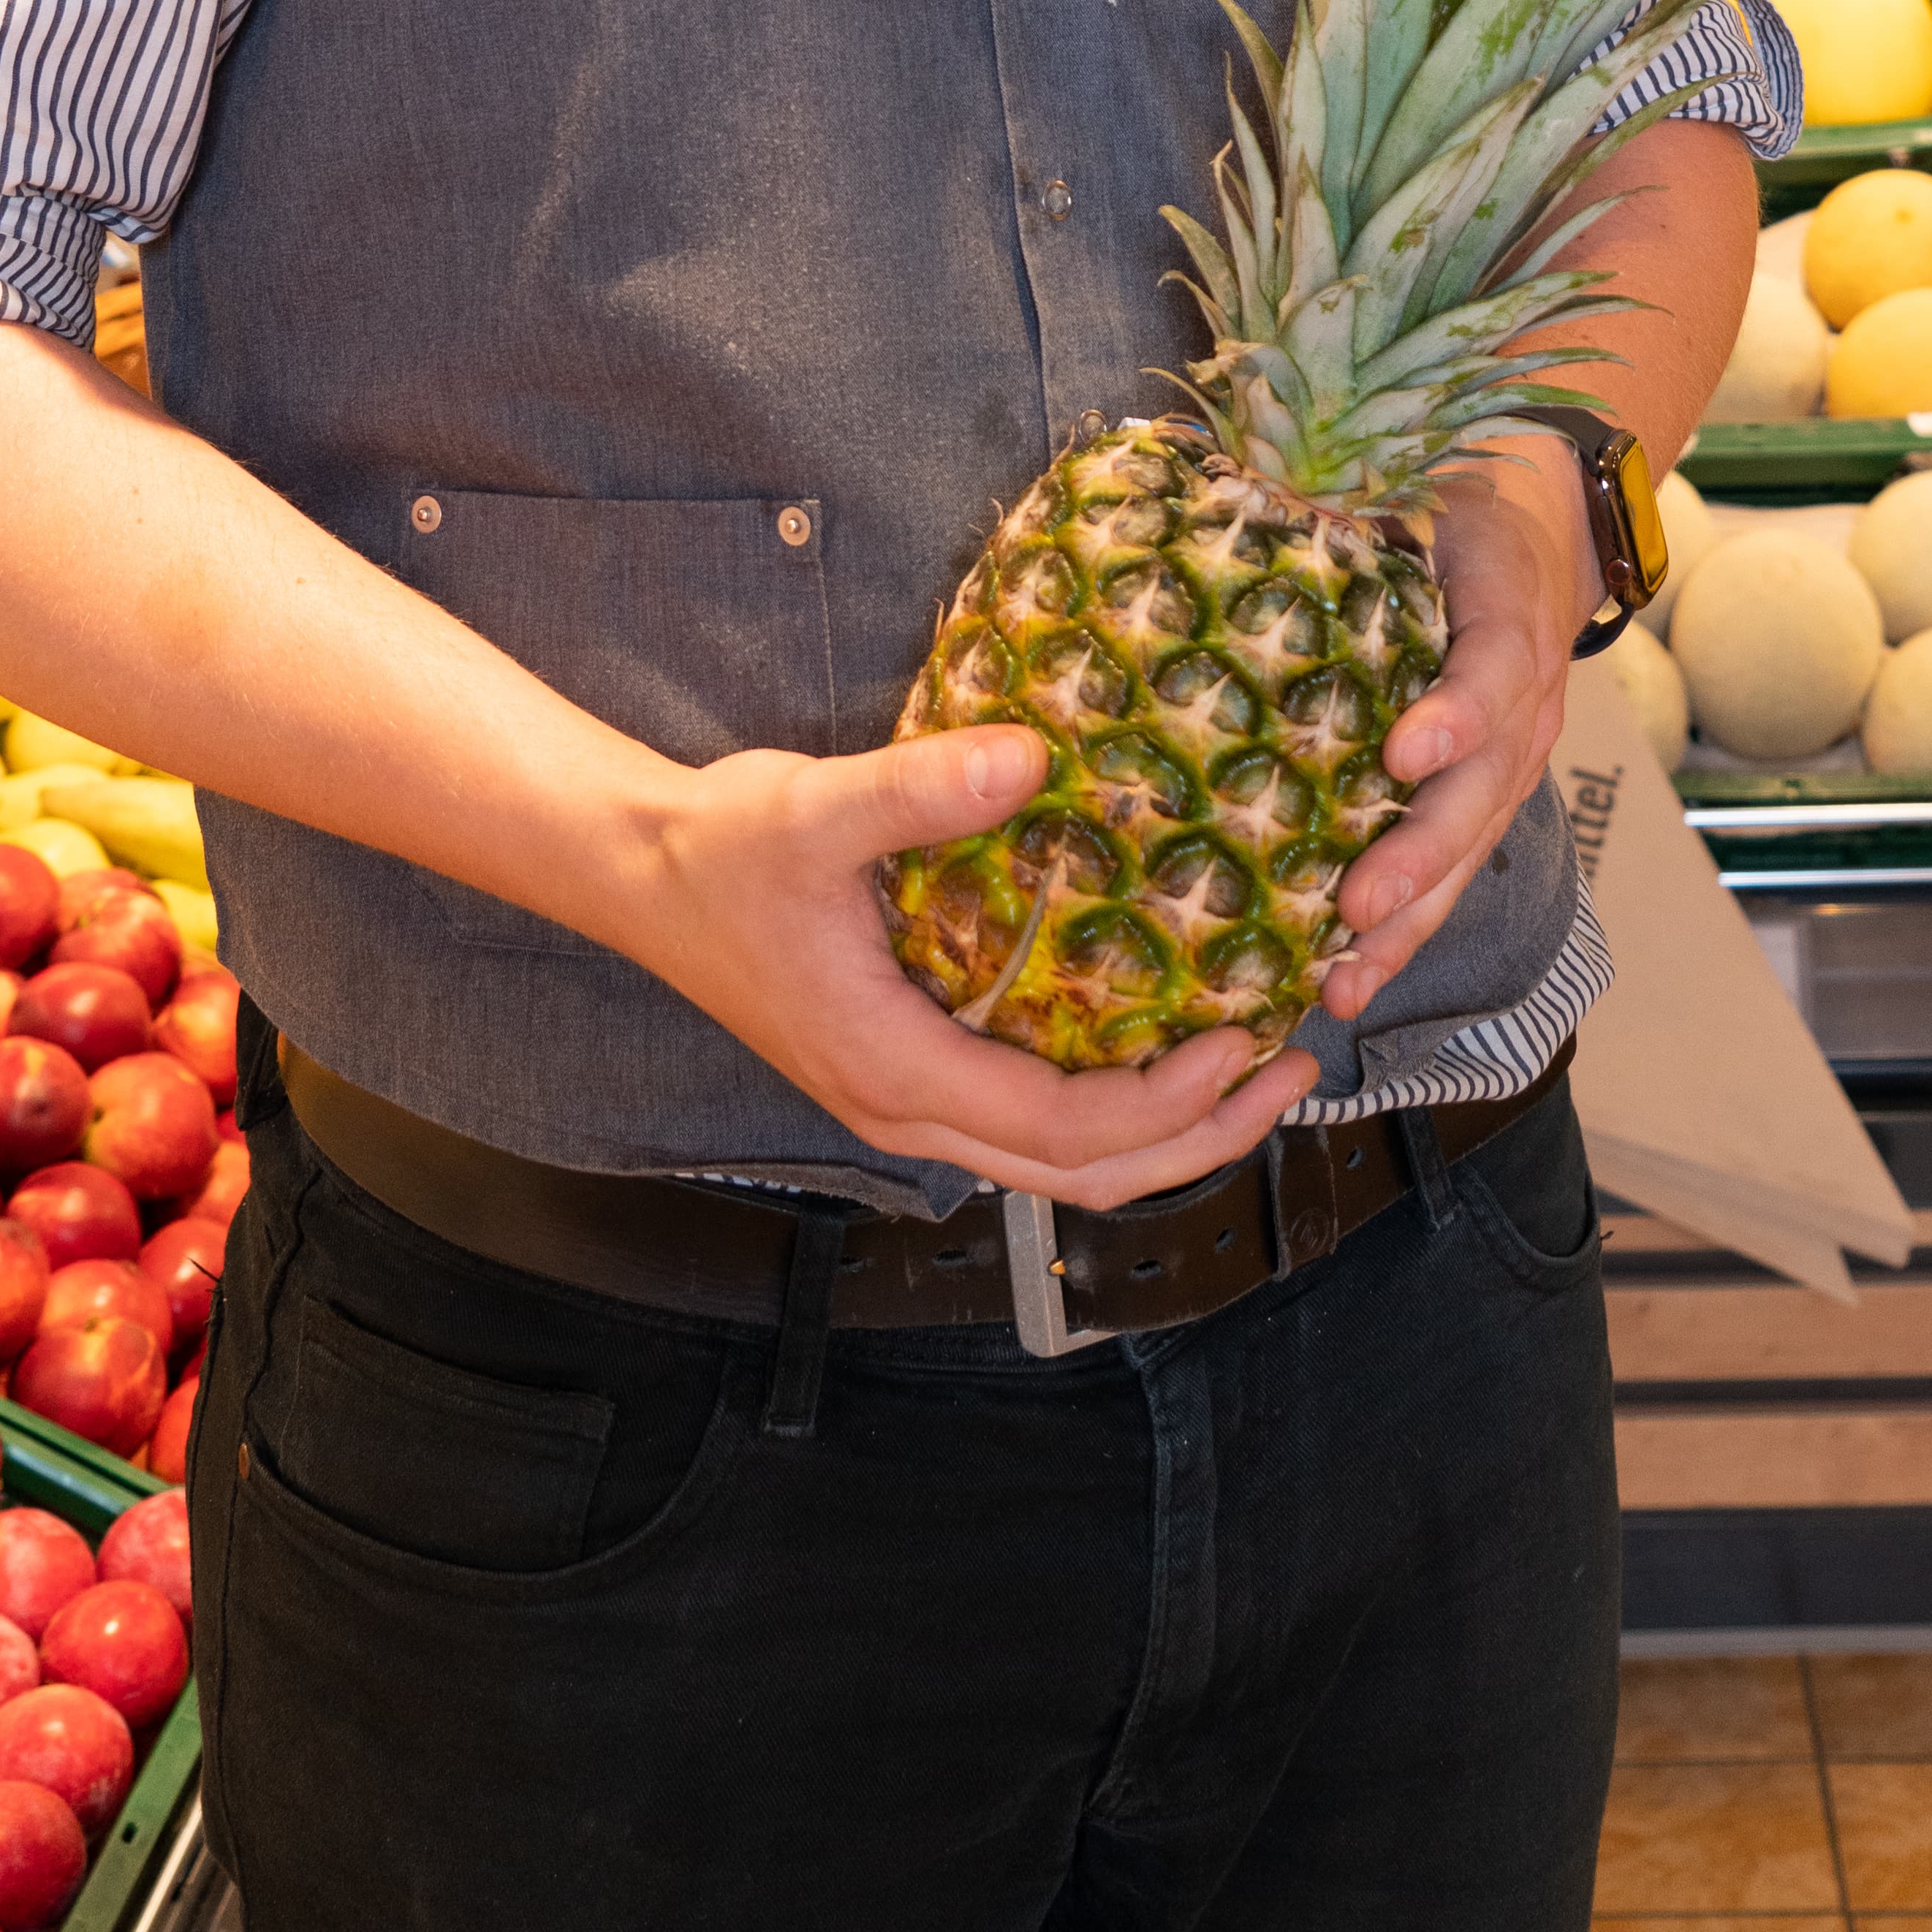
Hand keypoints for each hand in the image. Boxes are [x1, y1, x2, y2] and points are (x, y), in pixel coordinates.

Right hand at [627, 723, 1318, 1210]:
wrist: (640, 873)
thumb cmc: (722, 850)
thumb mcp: (816, 806)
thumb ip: (921, 787)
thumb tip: (1032, 755)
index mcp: (895, 1068)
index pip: (1062, 1128)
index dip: (1165, 1097)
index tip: (1241, 1033)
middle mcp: (908, 1108)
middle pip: (1083, 1176)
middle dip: (1200, 1136)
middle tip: (1291, 1063)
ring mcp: (907, 1099)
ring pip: (1062, 1166)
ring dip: (1166, 1132)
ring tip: (1253, 1068)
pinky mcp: (909, 1073)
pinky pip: (1032, 1125)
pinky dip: (1113, 1106)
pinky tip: (1156, 1041)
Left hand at [1317, 434, 1589, 1030]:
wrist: (1549, 520)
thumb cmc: (1460, 496)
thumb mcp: (1423, 482)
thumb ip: (1359, 502)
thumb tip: (1251, 497)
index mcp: (1509, 609)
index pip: (1497, 668)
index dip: (1456, 715)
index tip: (1404, 753)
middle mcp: (1525, 698)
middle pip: (1483, 788)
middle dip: (1420, 855)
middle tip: (1356, 906)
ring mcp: (1513, 753)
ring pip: (1472, 845)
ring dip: (1413, 917)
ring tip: (1349, 981)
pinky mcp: (1489, 788)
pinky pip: (1458, 862)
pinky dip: (1410, 923)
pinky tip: (1351, 977)